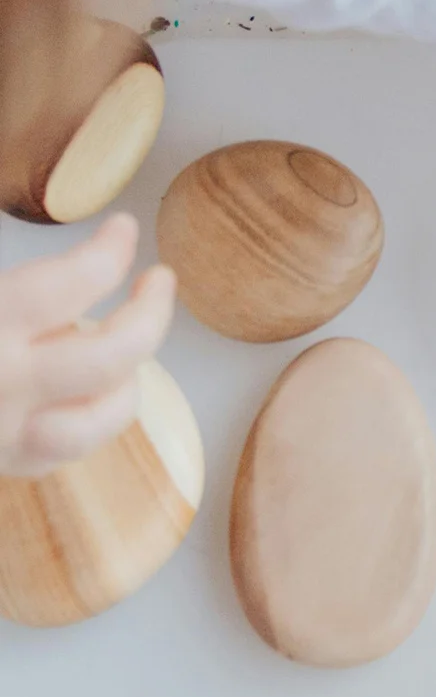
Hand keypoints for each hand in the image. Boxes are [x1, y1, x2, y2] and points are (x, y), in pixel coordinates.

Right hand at [0, 213, 174, 478]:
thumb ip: (19, 287)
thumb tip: (88, 252)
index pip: (73, 281)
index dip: (110, 251)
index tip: (123, 230)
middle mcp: (4, 383)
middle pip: (114, 351)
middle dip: (152, 312)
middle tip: (159, 280)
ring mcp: (9, 434)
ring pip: (109, 413)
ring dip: (132, 372)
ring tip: (131, 339)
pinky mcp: (9, 465)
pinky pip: (74, 447)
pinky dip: (97, 414)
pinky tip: (94, 385)